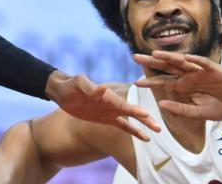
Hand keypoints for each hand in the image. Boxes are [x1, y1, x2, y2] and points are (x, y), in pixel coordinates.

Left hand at [44, 70, 160, 140]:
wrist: (63, 91)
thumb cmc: (71, 85)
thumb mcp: (77, 84)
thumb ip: (89, 86)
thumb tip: (103, 87)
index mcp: (107, 95)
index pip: (123, 104)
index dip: (134, 110)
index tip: (146, 114)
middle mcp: (112, 103)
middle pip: (132, 111)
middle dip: (145, 118)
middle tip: (159, 126)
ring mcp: (111, 111)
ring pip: (132, 119)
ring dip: (144, 125)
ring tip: (158, 131)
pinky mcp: (107, 118)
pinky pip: (123, 126)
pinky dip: (135, 131)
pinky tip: (146, 138)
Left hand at [133, 51, 221, 121]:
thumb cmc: (220, 106)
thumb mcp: (199, 112)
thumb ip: (181, 109)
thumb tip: (161, 104)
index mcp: (185, 85)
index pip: (164, 82)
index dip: (150, 82)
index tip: (135, 83)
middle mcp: (190, 75)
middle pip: (168, 67)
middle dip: (152, 62)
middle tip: (135, 57)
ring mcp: (201, 71)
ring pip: (182, 62)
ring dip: (169, 57)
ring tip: (155, 54)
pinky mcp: (215, 70)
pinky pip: (204, 63)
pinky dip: (196, 60)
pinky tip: (186, 58)